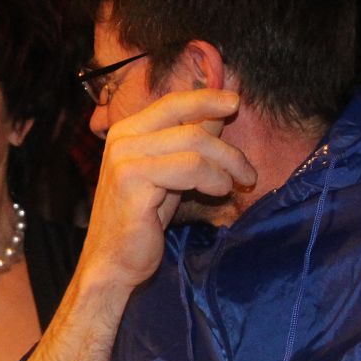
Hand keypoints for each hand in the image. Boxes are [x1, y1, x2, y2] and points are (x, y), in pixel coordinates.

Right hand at [84, 88, 252, 290]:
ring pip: (195, 147)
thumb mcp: (169, 175)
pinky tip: (218, 192)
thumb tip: (218, 116)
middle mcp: (122, 140)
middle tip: (247, 174)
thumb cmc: (142, 221)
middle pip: (191, 128)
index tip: (235, 103)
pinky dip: (212, 179)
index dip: (206, 99)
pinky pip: (189, 169)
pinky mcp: (133, 182)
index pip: (173, 103)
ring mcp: (125, 159)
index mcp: (126, 132)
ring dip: (225, 167)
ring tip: (234, 186)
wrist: (113, 262)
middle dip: (228, 151)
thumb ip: (187, 145)